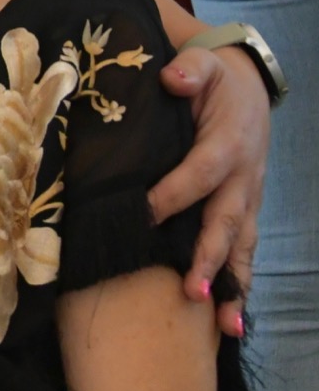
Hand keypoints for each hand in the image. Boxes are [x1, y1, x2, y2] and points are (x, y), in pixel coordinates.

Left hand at [148, 44, 268, 337]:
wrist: (246, 86)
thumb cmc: (213, 78)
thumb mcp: (202, 65)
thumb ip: (190, 70)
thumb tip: (174, 79)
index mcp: (227, 144)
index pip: (199, 174)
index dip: (173, 195)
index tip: (143, 215)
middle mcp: (242, 178)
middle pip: (226, 221)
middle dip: (210, 257)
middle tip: (192, 290)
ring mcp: (246, 199)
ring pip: (241, 247)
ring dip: (232, 286)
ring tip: (222, 325)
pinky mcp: (244, 211)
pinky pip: (244, 253)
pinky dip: (240, 287)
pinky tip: (232, 325)